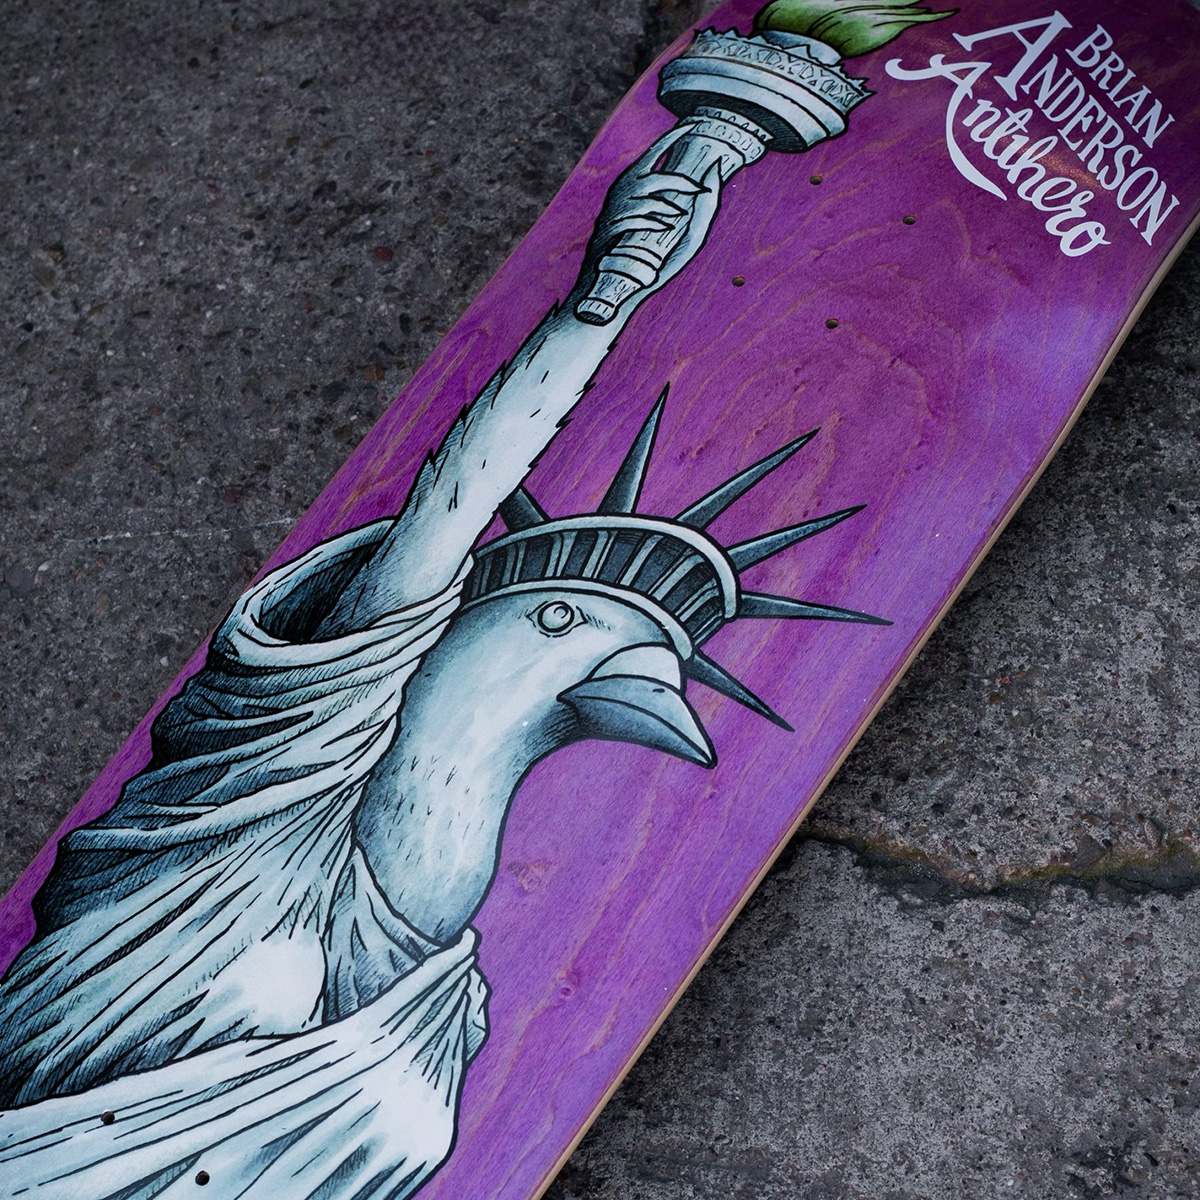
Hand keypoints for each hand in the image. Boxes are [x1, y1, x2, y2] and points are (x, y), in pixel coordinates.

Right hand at [575, 126, 722, 314]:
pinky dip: (651, 223)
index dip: (672, 138)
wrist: (616, 291)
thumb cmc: (655, 262)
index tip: (694, 124)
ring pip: (643, 196)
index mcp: (637, 188)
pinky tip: (665, 230)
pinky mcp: (606, 233)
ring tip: (677, 219)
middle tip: (700, 189)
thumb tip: (718, 170)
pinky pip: (631, 218)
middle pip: (652, 177)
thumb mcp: (689, 234)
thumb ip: (706, 204)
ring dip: (665, 205)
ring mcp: (612, 213)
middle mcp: (622, 195)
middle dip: (679, 182)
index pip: (654, 154)